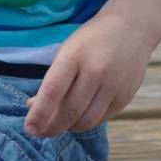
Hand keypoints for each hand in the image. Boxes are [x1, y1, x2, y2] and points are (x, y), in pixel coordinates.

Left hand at [23, 13, 152, 136]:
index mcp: (74, 56)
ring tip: (57, 125)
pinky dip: (86, 122)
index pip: (52, 91)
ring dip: (68, 128)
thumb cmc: (90, 41)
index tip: (28, 128)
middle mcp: (95, 72)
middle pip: (69, 111)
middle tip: (38, 133)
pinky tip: (76, 118)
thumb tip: (33, 107)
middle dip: (51, 127)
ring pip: (86, 121)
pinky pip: (101, 118)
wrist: (131, 28)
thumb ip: (52, 80)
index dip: (39, 113)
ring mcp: (113, 86)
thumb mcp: (67, 52)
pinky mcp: (125, 97)